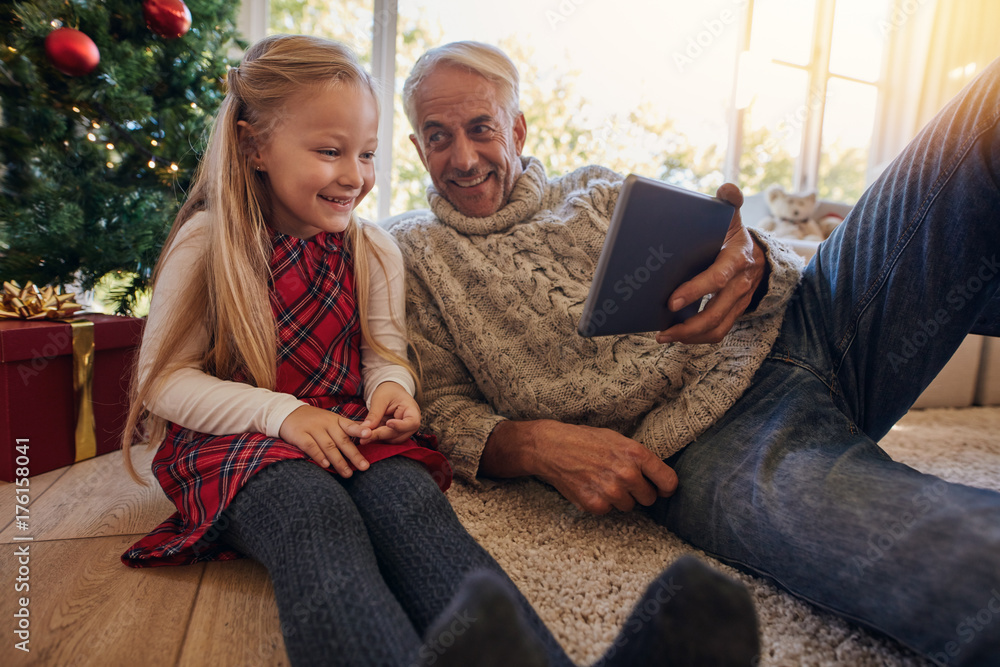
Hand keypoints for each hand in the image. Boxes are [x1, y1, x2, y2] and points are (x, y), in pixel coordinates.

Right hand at [278, 405, 371, 476]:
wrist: (287, 412)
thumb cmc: (314, 420)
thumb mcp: (330, 420)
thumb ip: (345, 429)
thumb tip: (366, 437)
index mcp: (335, 420)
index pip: (349, 425)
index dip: (359, 430)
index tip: (370, 434)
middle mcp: (326, 423)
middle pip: (342, 440)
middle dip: (354, 455)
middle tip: (364, 467)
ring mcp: (313, 428)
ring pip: (328, 446)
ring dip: (339, 460)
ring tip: (347, 473)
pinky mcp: (299, 434)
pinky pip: (310, 446)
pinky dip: (319, 456)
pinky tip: (326, 465)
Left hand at [359, 381, 420, 443]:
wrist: (391, 392)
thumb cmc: (388, 392)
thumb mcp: (380, 398)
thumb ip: (374, 414)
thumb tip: (365, 429)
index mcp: (412, 410)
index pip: (412, 422)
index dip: (400, 426)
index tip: (388, 423)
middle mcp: (411, 424)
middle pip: (399, 434)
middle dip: (381, 434)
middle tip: (364, 436)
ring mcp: (404, 430)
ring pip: (392, 439)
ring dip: (377, 438)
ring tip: (363, 434)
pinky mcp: (396, 434)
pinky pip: (387, 439)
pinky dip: (377, 437)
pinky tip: (366, 434)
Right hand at [482, 419, 677, 513]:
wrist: (551, 447)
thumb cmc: (585, 440)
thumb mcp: (617, 439)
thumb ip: (639, 458)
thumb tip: (658, 478)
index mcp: (635, 454)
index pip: (668, 482)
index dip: (666, 488)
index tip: (661, 489)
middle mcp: (626, 473)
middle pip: (650, 498)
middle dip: (639, 492)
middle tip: (622, 480)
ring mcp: (610, 491)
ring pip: (629, 507)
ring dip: (620, 498)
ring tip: (603, 481)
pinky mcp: (595, 504)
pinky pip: (609, 511)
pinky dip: (602, 503)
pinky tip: (591, 487)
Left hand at [656, 183, 766, 344]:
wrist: (756, 255)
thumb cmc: (732, 236)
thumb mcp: (732, 217)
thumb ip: (729, 201)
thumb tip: (727, 188)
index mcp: (737, 259)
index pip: (718, 278)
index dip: (695, 290)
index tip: (670, 301)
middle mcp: (741, 284)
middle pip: (716, 312)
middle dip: (688, 325)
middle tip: (662, 329)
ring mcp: (739, 301)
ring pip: (717, 327)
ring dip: (690, 337)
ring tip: (664, 336)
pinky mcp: (734, 313)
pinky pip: (718, 332)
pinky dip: (697, 338)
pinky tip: (676, 336)